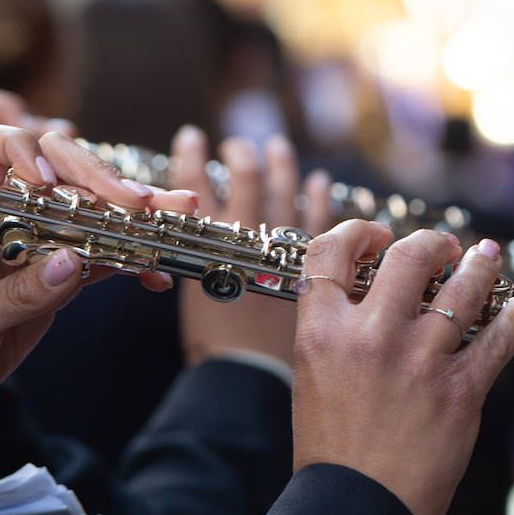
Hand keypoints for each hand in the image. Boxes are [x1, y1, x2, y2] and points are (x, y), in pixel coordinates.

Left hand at [0, 123, 198, 414]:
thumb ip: (19, 294)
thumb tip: (73, 262)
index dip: (20, 149)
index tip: (47, 181)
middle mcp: (9, 217)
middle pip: (60, 172)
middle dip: (103, 179)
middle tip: (142, 203)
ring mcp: (40, 242)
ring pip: (92, 210)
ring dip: (135, 212)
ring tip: (179, 213)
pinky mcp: (61, 272)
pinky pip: (104, 254)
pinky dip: (133, 259)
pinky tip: (157, 272)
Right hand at [171, 125, 330, 367]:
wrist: (247, 377)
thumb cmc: (214, 346)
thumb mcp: (192, 297)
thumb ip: (199, 259)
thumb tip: (202, 230)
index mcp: (205, 244)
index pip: (194, 186)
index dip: (192, 157)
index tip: (192, 137)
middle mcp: (243, 239)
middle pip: (245, 179)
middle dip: (240, 156)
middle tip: (238, 146)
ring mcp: (280, 249)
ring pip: (284, 191)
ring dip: (281, 165)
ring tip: (277, 147)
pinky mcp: (311, 265)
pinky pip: (319, 220)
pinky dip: (320, 197)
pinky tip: (321, 182)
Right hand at [292, 223, 513, 514]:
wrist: (357, 510)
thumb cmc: (332, 452)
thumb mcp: (312, 378)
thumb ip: (336, 332)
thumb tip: (369, 296)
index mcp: (321, 332)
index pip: (331, 251)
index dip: (359, 232)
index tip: (378, 238)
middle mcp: (370, 336)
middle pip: (408, 255)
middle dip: (432, 243)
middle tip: (443, 248)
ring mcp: (419, 361)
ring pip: (462, 287)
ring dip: (480, 264)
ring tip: (485, 256)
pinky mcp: (460, 390)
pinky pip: (499, 337)